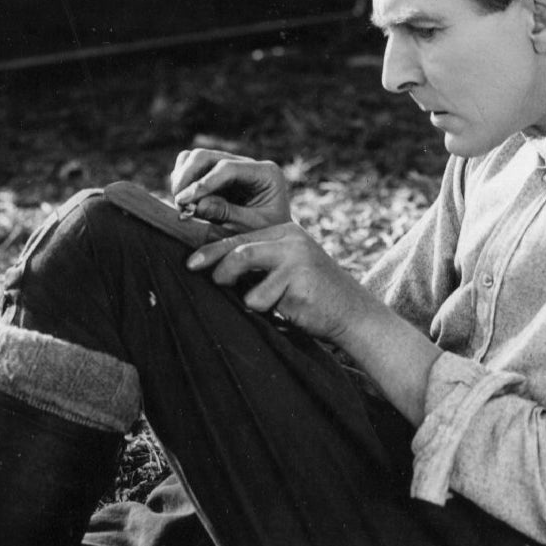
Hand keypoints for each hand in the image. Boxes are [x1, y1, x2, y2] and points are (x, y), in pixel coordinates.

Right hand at [168, 148, 291, 231]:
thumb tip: (199, 204)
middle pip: (206, 157)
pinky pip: (192, 167)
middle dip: (187, 178)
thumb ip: (227, 214)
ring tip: (182, 206)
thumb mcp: (252, 228)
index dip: (202, 183)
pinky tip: (185, 202)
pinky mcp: (218, 174)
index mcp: (266, 173)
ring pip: (195, 158)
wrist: (272, 240)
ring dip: (182, 179)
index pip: (228, 168)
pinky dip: (183, 181)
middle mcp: (248, 164)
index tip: (184, 202)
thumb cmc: (267, 235)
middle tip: (179, 206)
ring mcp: (232, 166)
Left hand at [187, 222, 373, 343]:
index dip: (212, 251)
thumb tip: (212, 269)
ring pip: (244, 271)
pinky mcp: (299, 280)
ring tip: (263, 304)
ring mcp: (296, 258)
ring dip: (245, 294)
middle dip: (216, 267)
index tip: (191, 264)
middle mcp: (291, 240)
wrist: (354, 312)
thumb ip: (260, 264)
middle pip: (239, 249)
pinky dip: (265, 310)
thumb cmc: (313, 295)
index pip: (240, 238)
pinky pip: (260, 298)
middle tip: (209, 281)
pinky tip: (289, 310)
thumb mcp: (287, 270)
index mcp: (286, 233)